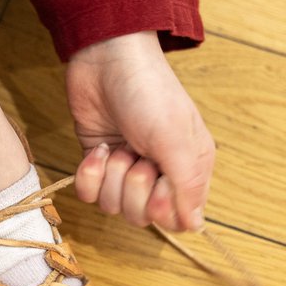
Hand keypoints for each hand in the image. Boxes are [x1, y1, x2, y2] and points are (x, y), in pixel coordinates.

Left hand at [65, 31, 214, 230]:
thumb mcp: (175, 140)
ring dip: (111, 177)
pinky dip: (89, 175)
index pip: (177, 218)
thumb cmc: (149, 93)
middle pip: (142, 216)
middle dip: (132, 188)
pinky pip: (89, 194)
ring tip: (117, 146)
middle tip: (135, 156)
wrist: (107, 59)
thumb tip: (195, 226)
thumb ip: (187, 185)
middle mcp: (159, 173)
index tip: (159, 182)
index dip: (163, 210)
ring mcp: (126, 169)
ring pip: (113, 207)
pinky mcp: (98, 163)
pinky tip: (98, 150)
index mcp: (189, 168)